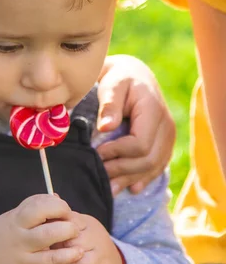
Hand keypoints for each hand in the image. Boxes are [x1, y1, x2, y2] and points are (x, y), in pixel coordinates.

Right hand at [0, 195, 83, 263]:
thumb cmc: (0, 244)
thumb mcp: (10, 222)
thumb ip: (31, 211)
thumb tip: (56, 197)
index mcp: (15, 218)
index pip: (36, 201)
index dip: (55, 202)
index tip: (63, 209)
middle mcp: (18, 231)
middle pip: (42, 212)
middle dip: (63, 212)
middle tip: (72, 220)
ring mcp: (24, 250)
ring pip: (49, 234)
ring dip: (68, 231)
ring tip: (76, 233)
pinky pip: (53, 259)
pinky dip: (68, 255)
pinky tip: (77, 252)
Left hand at [54, 213, 127, 263]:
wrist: (112, 262)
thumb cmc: (86, 241)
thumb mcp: (77, 224)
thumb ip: (63, 215)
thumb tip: (52, 195)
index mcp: (88, 223)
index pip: (68, 224)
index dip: (55, 234)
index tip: (49, 241)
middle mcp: (98, 239)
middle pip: (73, 244)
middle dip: (57, 254)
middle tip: (51, 257)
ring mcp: (104, 258)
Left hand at [96, 55, 174, 194]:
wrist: (134, 75)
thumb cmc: (118, 78)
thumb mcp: (112, 83)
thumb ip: (109, 103)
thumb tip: (105, 127)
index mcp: (153, 110)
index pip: (140, 143)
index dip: (117, 153)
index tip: (96, 153)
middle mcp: (166, 126)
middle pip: (147, 160)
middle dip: (122, 170)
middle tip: (98, 174)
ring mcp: (168, 137)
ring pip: (153, 167)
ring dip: (130, 179)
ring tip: (109, 188)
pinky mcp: (164, 144)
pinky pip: (158, 166)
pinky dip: (143, 178)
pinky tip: (131, 188)